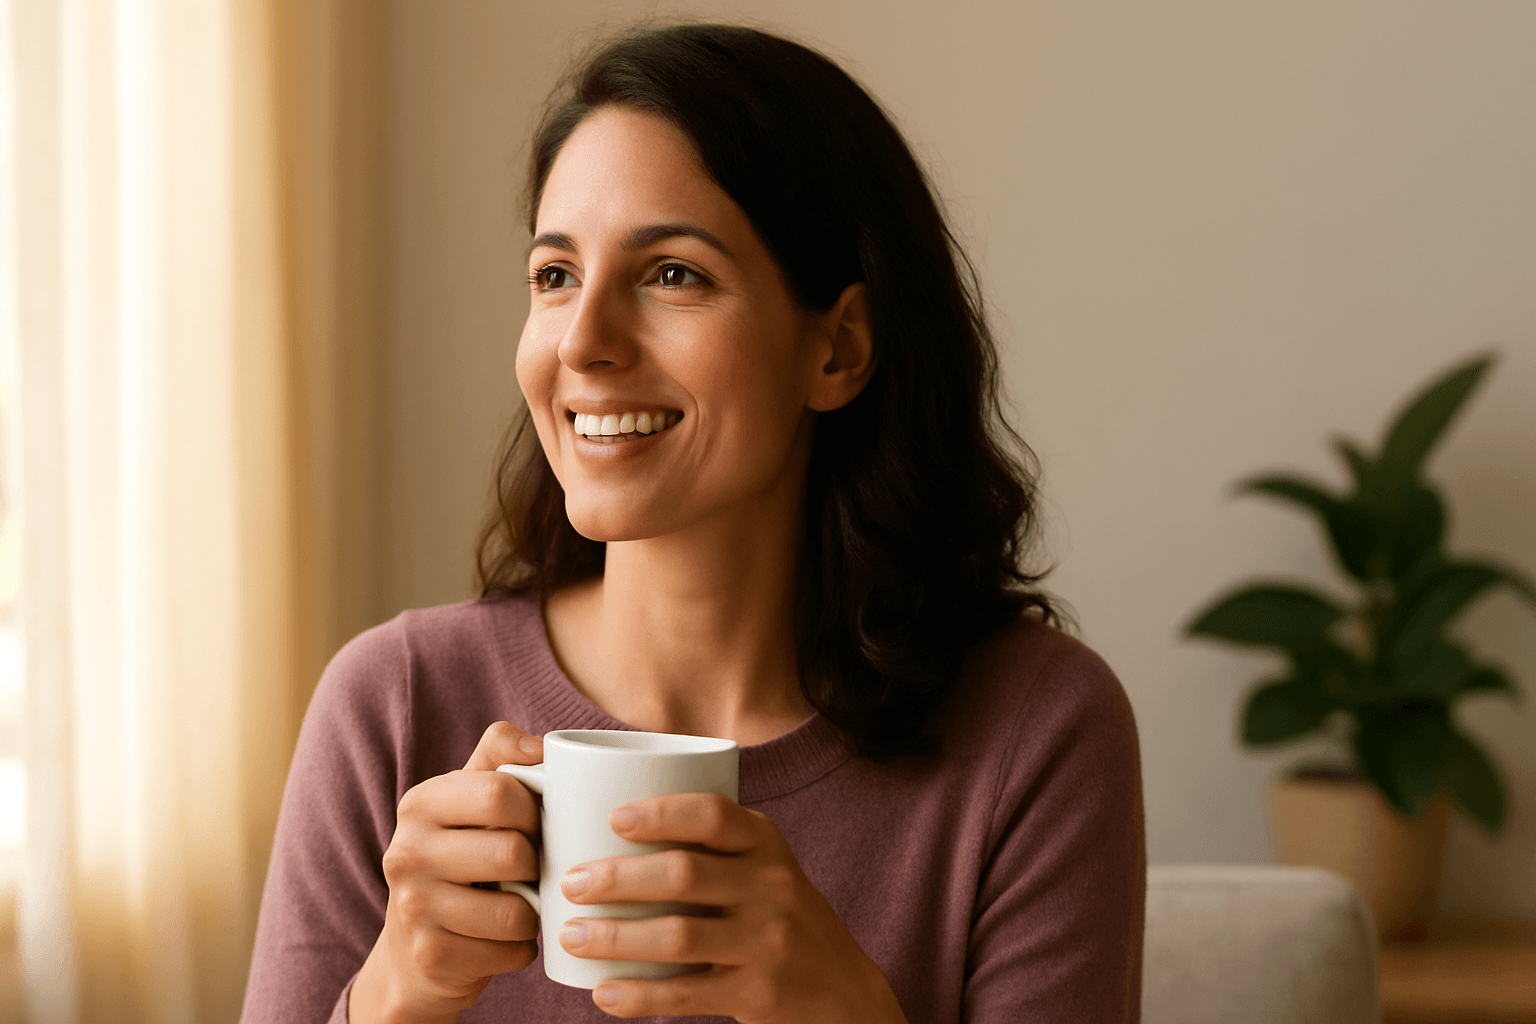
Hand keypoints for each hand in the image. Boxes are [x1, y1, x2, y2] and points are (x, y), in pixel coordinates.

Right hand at [349, 722, 544, 1023]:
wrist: (414, 948)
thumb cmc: (461, 858)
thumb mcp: (469, 798)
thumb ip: (503, 755)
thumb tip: (543, 746)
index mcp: (421, 804)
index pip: (500, 792)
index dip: (534, 810)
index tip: (533, 823)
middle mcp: (406, 853)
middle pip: (512, 852)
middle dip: (537, 864)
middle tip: (530, 869)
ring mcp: (413, 908)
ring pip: (516, 911)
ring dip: (534, 912)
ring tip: (521, 904)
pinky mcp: (431, 956)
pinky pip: (512, 951)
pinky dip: (522, 947)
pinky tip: (504, 939)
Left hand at [556, 794, 908, 1023]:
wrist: (839, 988)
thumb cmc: (776, 915)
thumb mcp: (762, 866)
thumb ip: (710, 846)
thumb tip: (604, 824)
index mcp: (766, 843)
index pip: (712, 815)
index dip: (660, 813)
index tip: (611, 819)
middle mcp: (771, 886)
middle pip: (684, 874)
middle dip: (618, 878)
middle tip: (570, 883)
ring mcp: (767, 941)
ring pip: (678, 936)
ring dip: (615, 937)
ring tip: (571, 936)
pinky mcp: (758, 991)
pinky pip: (687, 993)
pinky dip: (639, 995)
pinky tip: (602, 992)